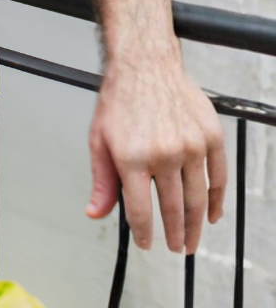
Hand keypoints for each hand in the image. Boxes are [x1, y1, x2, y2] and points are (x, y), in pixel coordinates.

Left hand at [86, 51, 226, 252]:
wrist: (144, 65)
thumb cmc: (120, 100)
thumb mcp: (99, 138)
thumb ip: (101, 180)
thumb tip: (95, 212)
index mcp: (131, 157)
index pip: (141, 211)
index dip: (144, 233)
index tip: (146, 244)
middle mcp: (163, 154)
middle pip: (172, 209)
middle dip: (175, 234)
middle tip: (177, 248)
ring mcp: (190, 146)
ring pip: (197, 198)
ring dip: (196, 224)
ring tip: (192, 240)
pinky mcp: (210, 137)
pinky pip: (218, 178)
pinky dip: (216, 200)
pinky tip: (211, 214)